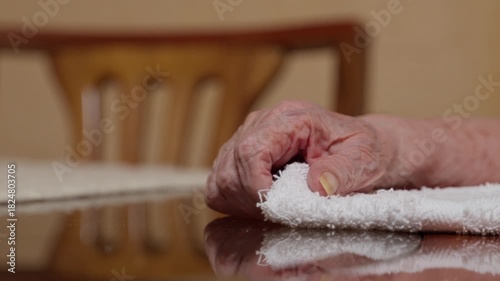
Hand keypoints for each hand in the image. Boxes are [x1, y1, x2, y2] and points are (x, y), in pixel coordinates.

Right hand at [205, 100, 396, 216]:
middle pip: (230, 165)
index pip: (251, 149)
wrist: (362, 147)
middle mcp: (263, 123)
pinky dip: (232, 199)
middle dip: (248, 199)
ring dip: (239, 201)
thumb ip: (340, 172)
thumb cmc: (361, 151)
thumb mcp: (361, 160)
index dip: (254, 184)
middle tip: (275, 215)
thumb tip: (315, 185)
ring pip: (220, 174)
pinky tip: (257, 205)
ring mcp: (250, 136)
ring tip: (268, 210)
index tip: (272, 207)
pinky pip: (220, 180)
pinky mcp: (244, 152)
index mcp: (290, 118)